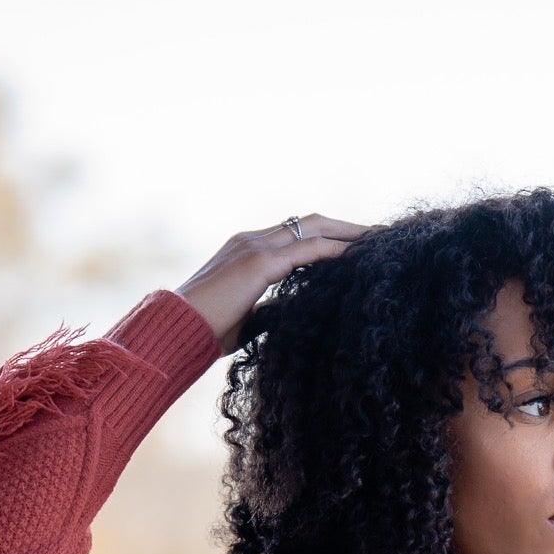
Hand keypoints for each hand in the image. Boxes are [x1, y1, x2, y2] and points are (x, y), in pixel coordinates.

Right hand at [176, 215, 368, 353]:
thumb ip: (272, 309)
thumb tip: (295, 314)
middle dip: (344, 227)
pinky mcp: (260, 263)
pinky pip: (309, 250)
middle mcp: (251, 239)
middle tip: (376, 236)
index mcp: (246, 250)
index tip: (353, 246)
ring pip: (313, 228)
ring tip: (378, 241)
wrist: (175, 329)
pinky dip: (337, 250)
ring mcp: (255, 246)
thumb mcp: (247, 318)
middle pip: (309, 222)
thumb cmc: (204, 331)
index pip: (294, 234)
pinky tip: (359, 257)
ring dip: (348, 233)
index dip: (325, 236)